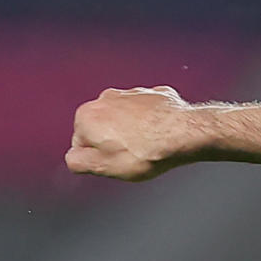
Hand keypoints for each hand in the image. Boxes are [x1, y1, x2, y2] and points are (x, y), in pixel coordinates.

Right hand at [66, 86, 197, 180]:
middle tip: (134, 156)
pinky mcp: (156, 94)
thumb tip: (73, 158)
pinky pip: (151, 112)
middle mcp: (106, 99)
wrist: (186, 133)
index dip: (99, 158)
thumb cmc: (147, 151)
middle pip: (104, 128)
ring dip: (135, 131)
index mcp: (87, 116)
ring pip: (127, 118)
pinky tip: (164, 134)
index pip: (82, 144)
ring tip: (151, 146)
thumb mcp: (104, 167)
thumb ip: (78, 162)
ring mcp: (133, 93)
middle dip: (115, 142)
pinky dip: (155, 122)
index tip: (115, 162)